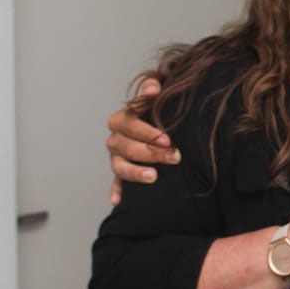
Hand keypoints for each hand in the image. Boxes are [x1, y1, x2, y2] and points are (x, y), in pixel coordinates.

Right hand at [106, 77, 178, 204]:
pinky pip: (115, 183)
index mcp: (122, 119)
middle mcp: (116, 138)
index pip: (129, 124)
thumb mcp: (157, 94)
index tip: (166, 138)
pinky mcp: (120, 173)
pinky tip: (117, 201)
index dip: (147, 131)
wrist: (161, 126)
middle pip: (127, 146)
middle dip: (150, 152)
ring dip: (136, 172)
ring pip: (120, 166)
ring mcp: (116, 157)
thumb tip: (153, 88)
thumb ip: (153, 86)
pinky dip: (116, 192)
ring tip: (154, 176)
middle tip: (173, 156)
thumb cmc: (159, 110)